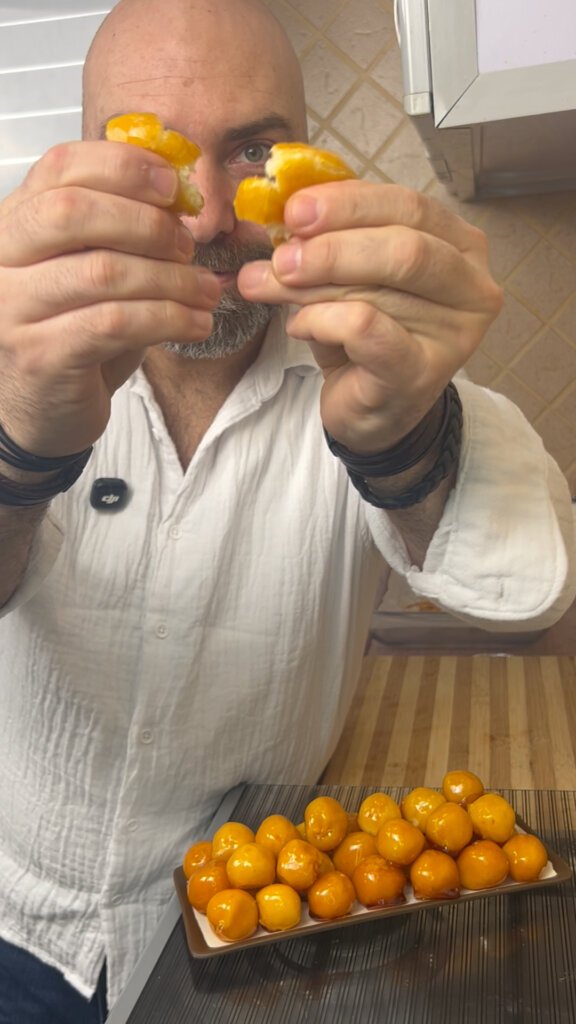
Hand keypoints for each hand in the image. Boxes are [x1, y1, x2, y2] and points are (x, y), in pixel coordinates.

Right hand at [0, 141, 220, 456]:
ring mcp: (13, 309)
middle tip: (188, 246)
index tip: (173, 185)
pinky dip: (166, 319)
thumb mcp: (94, 272)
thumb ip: (124, 235)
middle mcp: (0, 259)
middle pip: (73, 211)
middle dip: (147, 223)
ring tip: (205, 292)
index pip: (60, 168)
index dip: (122, 167)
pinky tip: (195, 324)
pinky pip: (114, 323)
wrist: (42, 413)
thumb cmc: (73, 336)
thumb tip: (184, 204)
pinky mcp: (40, 355)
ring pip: (103, 271)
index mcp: (14, 223)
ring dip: (171, 280)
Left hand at [238, 180, 502, 451]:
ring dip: (311, 286)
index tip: (294, 210)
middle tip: (280, 255)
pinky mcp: (422, 372)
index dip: (348, 203)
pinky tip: (301, 325)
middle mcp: (472, 286)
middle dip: (331, 247)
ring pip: (378, 289)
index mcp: (461, 245)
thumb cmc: (365, 336)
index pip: (408, 206)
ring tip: (270, 286)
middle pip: (403, 245)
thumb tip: (283, 209)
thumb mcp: (351, 273)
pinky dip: (322, 320)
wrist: (371, 412)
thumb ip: (332, 236)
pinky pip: (365, 329)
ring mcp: (455, 333)